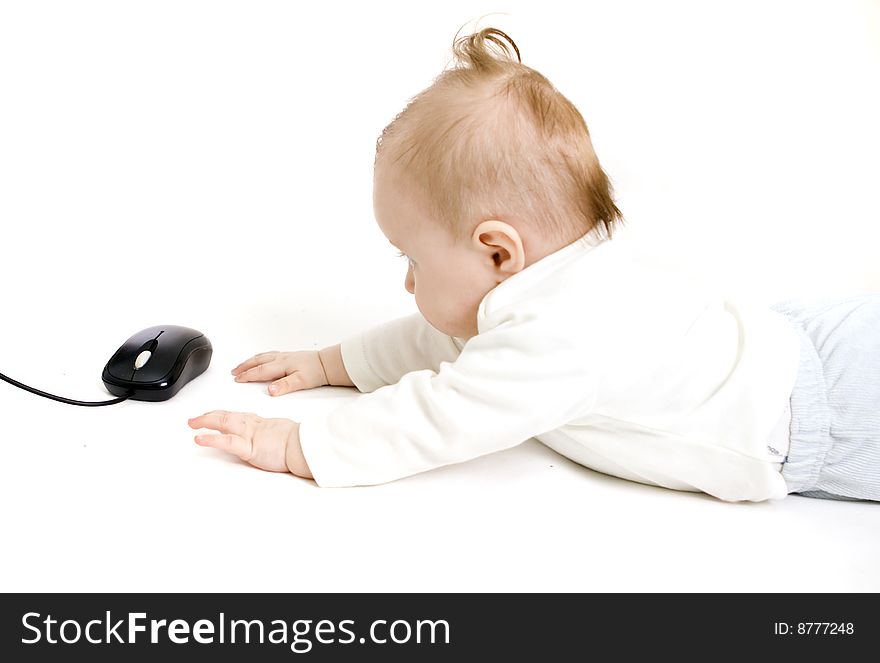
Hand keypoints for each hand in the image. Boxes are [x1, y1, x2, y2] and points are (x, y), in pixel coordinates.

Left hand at [188, 410, 310, 476]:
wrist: (304, 445)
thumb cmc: (299, 441)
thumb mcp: (283, 434)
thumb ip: (273, 434)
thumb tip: (273, 438)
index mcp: (260, 422)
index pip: (237, 415)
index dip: (222, 414)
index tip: (212, 414)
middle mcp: (252, 425)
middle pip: (227, 416)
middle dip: (209, 416)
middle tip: (195, 419)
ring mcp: (250, 435)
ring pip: (224, 423)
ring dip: (206, 421)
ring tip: (192, 423)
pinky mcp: (249, 448)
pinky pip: (226, 441)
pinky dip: (211, 438)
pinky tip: (199, 437)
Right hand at [231, 351, 328, 395]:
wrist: (327, 363)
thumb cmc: (315, 372)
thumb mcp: (301, 382)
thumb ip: (284, 386)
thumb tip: (270, 390)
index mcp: (281, 365)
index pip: (260, 371)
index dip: (247, 376)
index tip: (236, 379)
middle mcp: (280, 358)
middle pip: (257, 362)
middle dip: (244, 367)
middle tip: (233, 372)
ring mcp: (284, 356)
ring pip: (262, 357)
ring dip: (250, 361)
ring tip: (241, 365)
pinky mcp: (288, 356)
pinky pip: (268, 355)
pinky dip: (260, 357)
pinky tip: (260, 359)